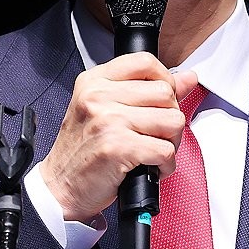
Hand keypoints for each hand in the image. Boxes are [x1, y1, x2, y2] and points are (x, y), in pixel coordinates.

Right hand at [40, 53, 198, 222]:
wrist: (60, 186)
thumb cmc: (83, 149)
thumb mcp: (106, 109)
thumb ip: (148, 90)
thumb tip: (188, 77)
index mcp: (95, 81)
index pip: (146, 62)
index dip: (164, 81)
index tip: (160, 101)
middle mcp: (99, 96)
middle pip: (165, 93)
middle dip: (169, 118)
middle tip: (154, 135)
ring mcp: (108, 120)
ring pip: (172, 121)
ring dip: (170, 142)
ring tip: (151, 151)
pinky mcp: (118, 147)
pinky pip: (166, 151)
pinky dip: (165, 165)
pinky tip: (149, 167)